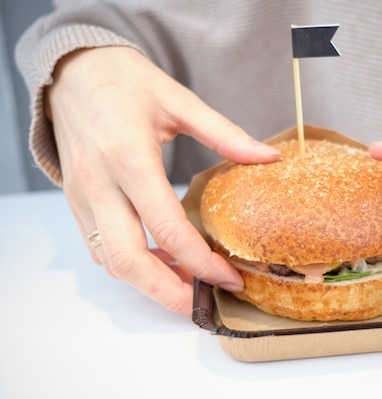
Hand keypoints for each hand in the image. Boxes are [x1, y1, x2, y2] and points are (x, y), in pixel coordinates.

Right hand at [45, 46, 279, 313]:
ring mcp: (82, 196)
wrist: (72, 70)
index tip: (230, 279)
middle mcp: (100, 184)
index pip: (166, 228)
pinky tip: (160, 260)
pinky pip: (98, 247)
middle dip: (169, 293)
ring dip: (148, 282)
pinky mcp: (76, 201)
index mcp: (129, 157)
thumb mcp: (179, 100)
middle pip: (129, 261)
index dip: (201, 262)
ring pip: (110, 260)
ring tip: (188, 284)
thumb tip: (269, 157)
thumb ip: (225, 134)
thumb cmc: (125, 81)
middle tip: (204, 305)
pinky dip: (129, 263)